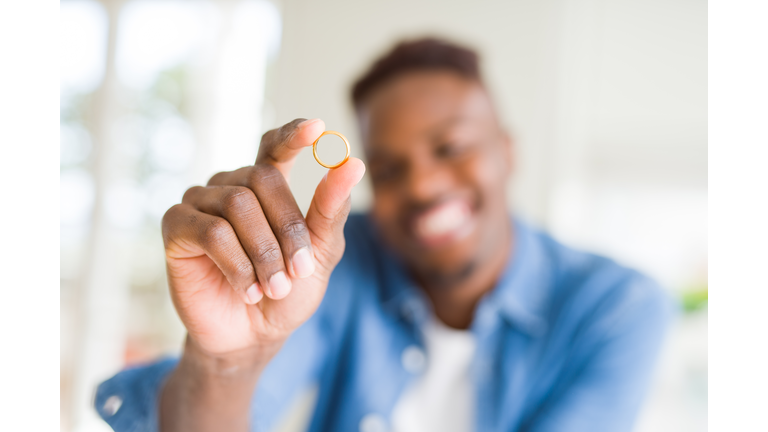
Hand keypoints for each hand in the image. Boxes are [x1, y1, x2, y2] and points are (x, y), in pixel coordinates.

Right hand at [161, 118, 364, 356]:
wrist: (252, 337)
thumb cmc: (287, 291)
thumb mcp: (320, 253)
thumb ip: (331, 210)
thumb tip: (354, 163)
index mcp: (265, 187)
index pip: (274, 146)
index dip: (293, 135)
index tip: (317, 128)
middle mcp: (230, 186)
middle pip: (261, 179)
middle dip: (287, 229)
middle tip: (299, 271)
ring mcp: (199, 203)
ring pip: (236, 205)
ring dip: (264, 253)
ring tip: (273, 287)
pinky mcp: (175, 226)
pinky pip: (211, 232)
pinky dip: (237, 265)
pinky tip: (248, 289)